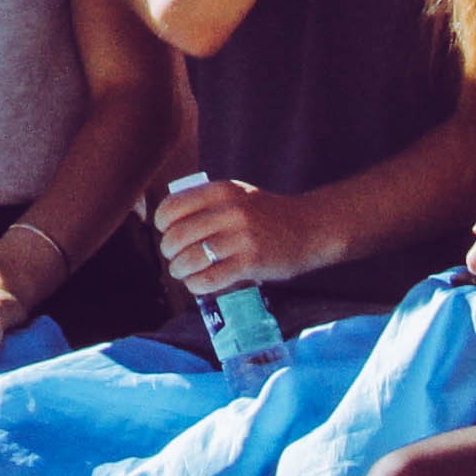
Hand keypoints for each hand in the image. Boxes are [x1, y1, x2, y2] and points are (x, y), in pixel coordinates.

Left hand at [153, 173, 324, 299]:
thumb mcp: (238, 196)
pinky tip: (196, 285)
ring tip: (182, 274)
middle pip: (178, 235)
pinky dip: (196, 285)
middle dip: (169, 251)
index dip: (162, 223)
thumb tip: (171, 224)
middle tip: (174, 259)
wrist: (312, 228)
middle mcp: (229, 211)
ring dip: (180, 270)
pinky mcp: (251, 262)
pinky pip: (210, 278)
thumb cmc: (270, 215)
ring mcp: (241, 237)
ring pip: (191, 258)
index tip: (165, 232)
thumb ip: (209, 204)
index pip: (173, 206)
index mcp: (221, 190)